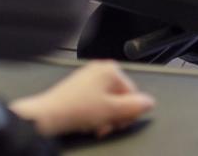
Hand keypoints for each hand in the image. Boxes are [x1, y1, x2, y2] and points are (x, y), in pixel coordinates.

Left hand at [9, 61, 154, 137]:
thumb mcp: (112, 110)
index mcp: (111, 70)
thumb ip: (134, 106)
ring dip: (104, 118)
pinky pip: (94, 102)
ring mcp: (88, 78)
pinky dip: (93, 114)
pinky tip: (86, 123)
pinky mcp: (78, 88)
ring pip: (107, 102)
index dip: (128, 112)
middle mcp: (99, 70)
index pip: (132, 93)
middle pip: (119, 97)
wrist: (47, 116)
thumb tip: (150, 102)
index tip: (120, 124)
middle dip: (115, 116)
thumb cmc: (77, 109)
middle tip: (106, 127)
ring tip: (95, 127)